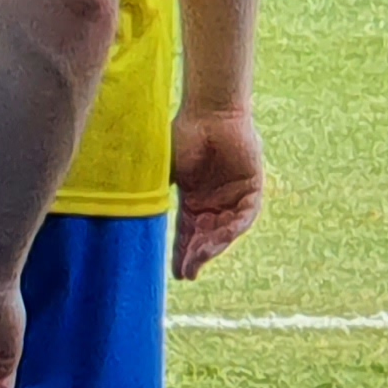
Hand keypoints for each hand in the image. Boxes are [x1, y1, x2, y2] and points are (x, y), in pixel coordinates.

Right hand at [171, 104, 266, 278]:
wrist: (209, 112)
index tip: (179, 275)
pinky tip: (221, 238)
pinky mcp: (253, 187)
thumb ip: (157, 194)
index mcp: (194, 199)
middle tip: (189, 272)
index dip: (183, 254)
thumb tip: (134, 216)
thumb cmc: (183, 135)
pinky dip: (235, 227)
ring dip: (215, 244)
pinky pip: (246, 214)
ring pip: (227, 229)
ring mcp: (235, 195)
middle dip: (198, 255)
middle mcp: (215, 202)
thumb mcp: (166, 172)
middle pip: (207, 236)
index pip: (188, 233)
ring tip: (201, 257)